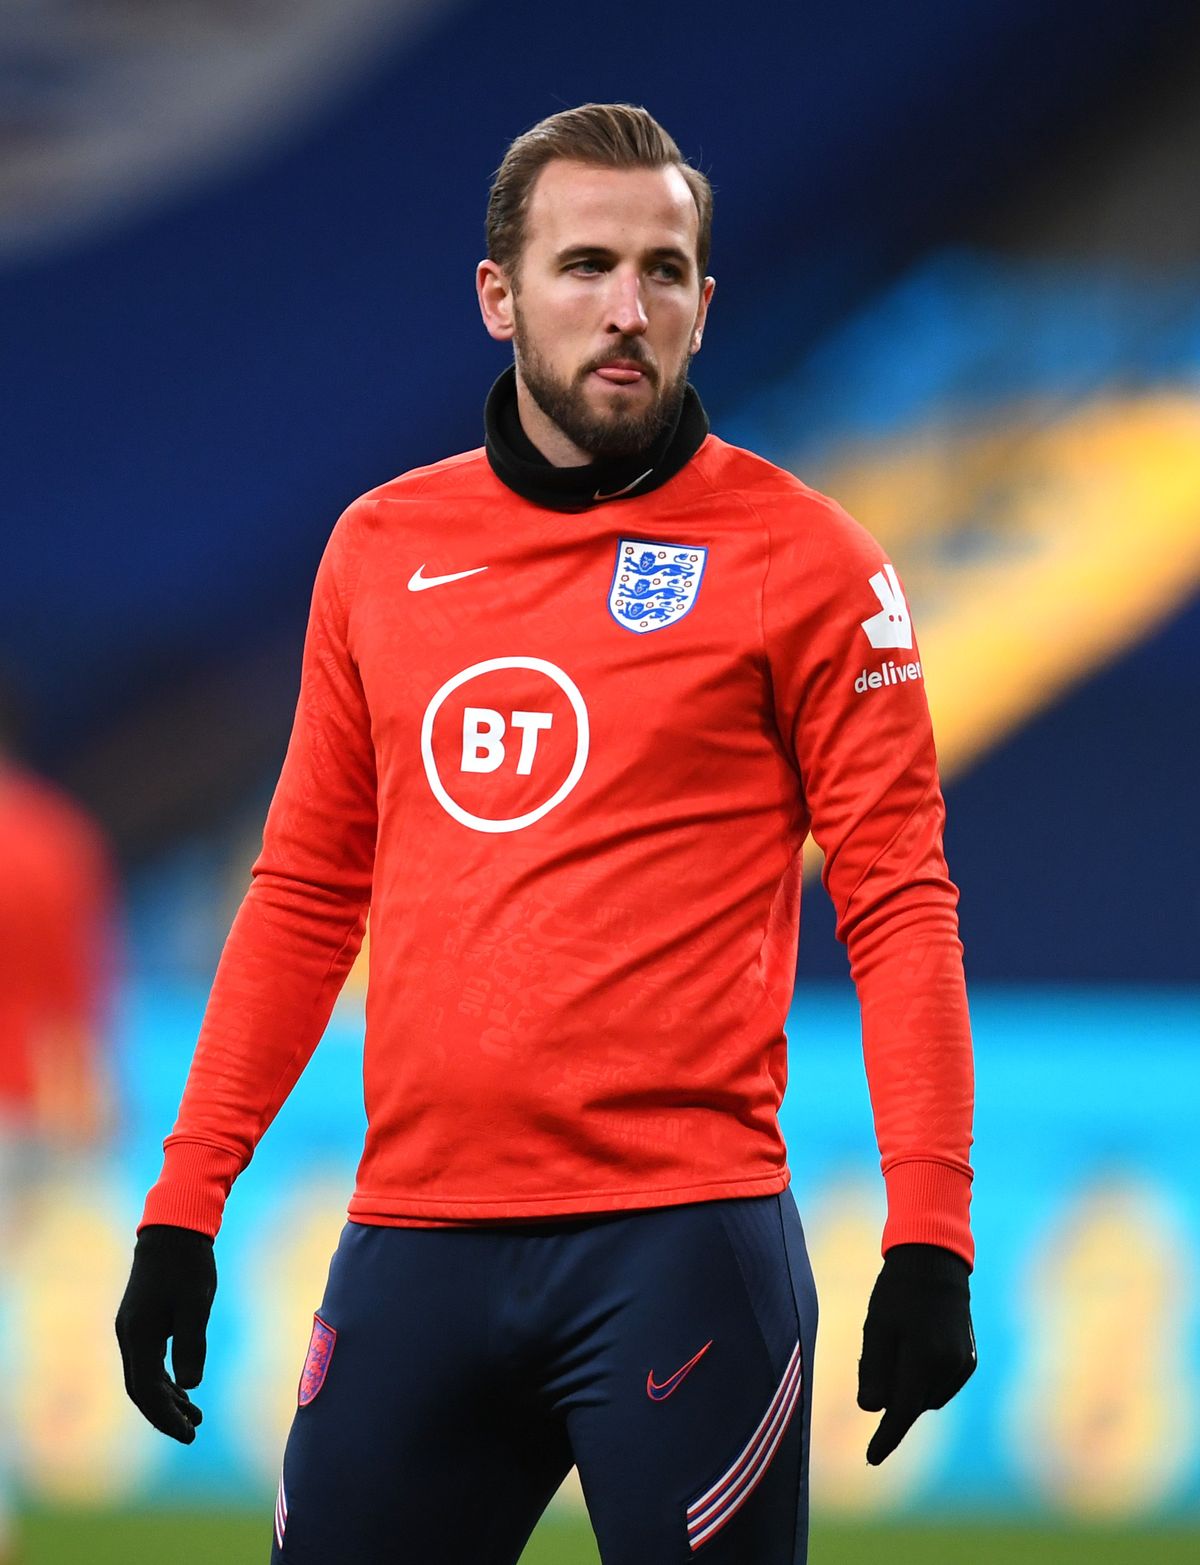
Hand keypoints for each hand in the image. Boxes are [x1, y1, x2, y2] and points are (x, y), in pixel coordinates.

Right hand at [115, 1224, 216, 1442]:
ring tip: (195, 1416)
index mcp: (139, 1334)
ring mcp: (132, 1328)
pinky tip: (184, 1388)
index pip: (146, 1390)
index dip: (165, 1416)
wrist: (173, 1230)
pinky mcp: (142, 1321)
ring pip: (145, 1376)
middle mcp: (128, 1335)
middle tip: (192, 1432)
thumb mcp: (196, 1303)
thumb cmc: (188, 1264)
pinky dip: (165, 1378)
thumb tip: (190, 1385)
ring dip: (167, 1398)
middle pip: (141, 1389)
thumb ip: (191, 1344)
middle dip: (164, 1414)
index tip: (188, 1434)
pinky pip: (149, 1360)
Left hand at [857, 1242, 975, 1464]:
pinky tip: (914, 1347)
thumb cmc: (898, 1291)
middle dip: (891, 1393)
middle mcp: (950, 1366)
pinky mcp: (969, 1361)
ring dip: (908, 1386)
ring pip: (925, 1397)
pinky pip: (939, 1386)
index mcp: (925, 1357)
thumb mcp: (876, 1326)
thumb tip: (872, 1410)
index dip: (887, 1436)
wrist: (935, 1262)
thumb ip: (873, 1369)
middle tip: (877, 1352)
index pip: (903, 1410)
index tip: (871, 1458)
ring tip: (898, 1343)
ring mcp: (963, 1365)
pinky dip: (922, 1379)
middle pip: (911, 1402)